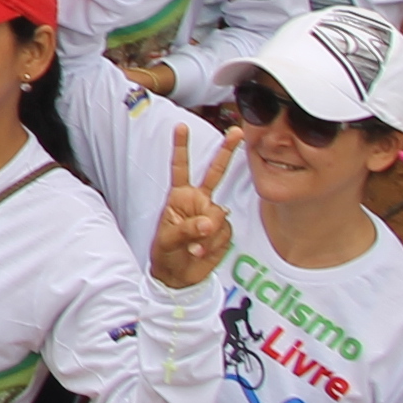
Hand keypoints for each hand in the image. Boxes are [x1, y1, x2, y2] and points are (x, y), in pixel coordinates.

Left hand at [150, 125, 245, 288]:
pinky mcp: (223, 230)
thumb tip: (209, 223)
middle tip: (236, 131)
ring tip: (193, 248)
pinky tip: (201, 251)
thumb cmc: (165, 253)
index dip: (180, 147)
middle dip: (226, 152)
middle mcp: (198, 201)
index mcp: (179, 197)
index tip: (180, 126)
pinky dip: (214, 244)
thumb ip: (187, 229)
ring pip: (220, 215)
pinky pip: (225, 232)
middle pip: (214, 173)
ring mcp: (212, 214)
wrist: (178, 276)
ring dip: (208, 234)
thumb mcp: (167, 240)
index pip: (180, 168)